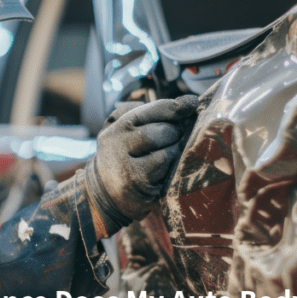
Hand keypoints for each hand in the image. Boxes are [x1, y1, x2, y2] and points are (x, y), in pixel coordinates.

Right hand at [85, 95, 198, 234]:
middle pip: (161, 131)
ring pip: (166, 152)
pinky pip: (166, 170)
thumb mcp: (120, 131)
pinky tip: (163, 169)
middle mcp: (118, 145)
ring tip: (169, 151)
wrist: (103, 194)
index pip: (150, 111)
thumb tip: (176, 105)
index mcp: (116, 128)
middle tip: (180, 133)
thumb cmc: (120, 157)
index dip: (175, 106)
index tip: (192, 103)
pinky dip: (169, 167)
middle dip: (176, 131)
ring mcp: (128, 167)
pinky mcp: (139, 185)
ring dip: (174, 151)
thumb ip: (139, 114)